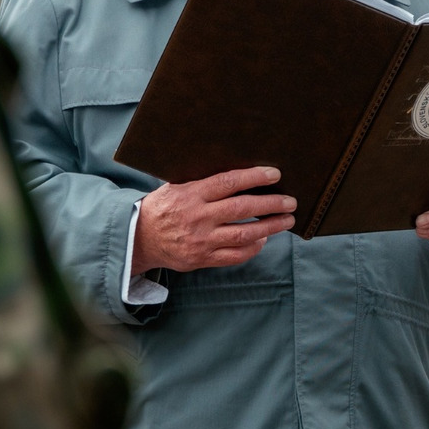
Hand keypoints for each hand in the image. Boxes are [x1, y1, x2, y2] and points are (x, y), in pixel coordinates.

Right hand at [132, 166, 295, 273]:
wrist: (138, 238)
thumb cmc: (163, 206)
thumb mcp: (177, 185)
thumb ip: (203, 179)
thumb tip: (238, 169)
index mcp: (191, 194)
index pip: (228, 182)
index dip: (254, 177)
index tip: (275, 174)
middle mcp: (198, 217)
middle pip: (242, 209)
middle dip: (271, 204)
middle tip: (291, 201)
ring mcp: (201, 240)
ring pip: (243, 234)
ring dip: (270, 227)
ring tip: (287, 220)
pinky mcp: (202, 259)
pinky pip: (234, 256)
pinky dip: (253, 248)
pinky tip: (264, 239)